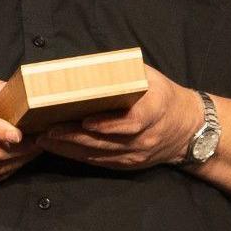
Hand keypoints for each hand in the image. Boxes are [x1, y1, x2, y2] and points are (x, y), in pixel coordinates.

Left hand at [38, 64, 200, 170]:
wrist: (187, 128)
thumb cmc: (161, 96)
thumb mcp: (149, 77)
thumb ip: (123, 73)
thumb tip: (87, 66)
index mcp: (155, 110)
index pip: (132, 121)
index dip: (108, 124)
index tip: (85, 121)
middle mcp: (146, 137)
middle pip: (107, 141)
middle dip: (75, 136)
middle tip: (47, 130)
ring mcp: (137, 154)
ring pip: (99, 153)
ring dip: (70, 148)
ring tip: (44, 139)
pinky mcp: (129, 164)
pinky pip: (100, 161)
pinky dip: (77, 155)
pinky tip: (58, 148)